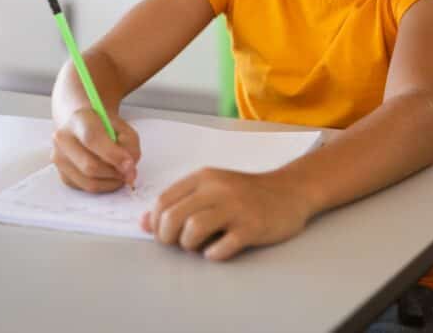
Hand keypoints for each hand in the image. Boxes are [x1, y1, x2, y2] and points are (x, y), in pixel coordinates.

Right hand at [52, 109, 140, 192]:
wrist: (83, 127)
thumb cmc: (104, 127)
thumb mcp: (123, 127)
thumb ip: (130, 145)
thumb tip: (129, 171)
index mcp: (79, 120)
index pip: (92, 138)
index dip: (113, 155)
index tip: (130, 164)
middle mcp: (63, 139)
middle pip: (89, 166)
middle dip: (115, 173)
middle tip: (129, 171)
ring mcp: (59, 159)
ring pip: (88, 182)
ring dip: (111, 182)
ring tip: (120, 174)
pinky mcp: (62, 175)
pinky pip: (86, 188)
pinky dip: (103, 186)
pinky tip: (109, 176)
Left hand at [141, 168, 312, 260]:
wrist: (290, 191)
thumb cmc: (245, 193)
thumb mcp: (211, 189)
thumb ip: (179, 202)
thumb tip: (143, 223)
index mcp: (204, 177)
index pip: (164, 200)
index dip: (155, 222)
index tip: (163, 232)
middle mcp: (218, 189)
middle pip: (173, 216)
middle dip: (167, 236)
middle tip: (177, 243)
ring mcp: (236, 208)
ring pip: (193, 231)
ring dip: (189, 245)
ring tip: (198, 246)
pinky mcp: (252, 228)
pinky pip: (221, 248)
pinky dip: (213, 254)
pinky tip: (218, 250)